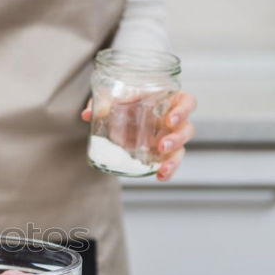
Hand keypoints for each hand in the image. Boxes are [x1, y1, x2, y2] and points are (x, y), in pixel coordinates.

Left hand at [81, 91, 196, 180]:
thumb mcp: (113, 97)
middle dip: (177, 139)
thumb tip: (87, 114)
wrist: (117, 110)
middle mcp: (172, 119)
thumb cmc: (123, 98)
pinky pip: (169, 162)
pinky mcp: (160, 152)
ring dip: (174, 160)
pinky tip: (160, 177)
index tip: (170, 120)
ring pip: (181, 149)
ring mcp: (168, 137)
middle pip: (187, 129)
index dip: (182, 111)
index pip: (187, 103)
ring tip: (163, 169)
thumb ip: (103, 103)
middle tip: (162, 146)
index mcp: (169, 100)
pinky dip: (167, 171)